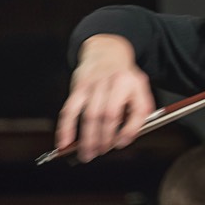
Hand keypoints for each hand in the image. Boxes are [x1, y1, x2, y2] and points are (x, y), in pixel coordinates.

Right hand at [55, 35, 155, 161]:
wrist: (106, 50)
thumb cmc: (124, 77)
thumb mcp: (140, 88)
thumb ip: (139, 111)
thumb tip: (126, 138)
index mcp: (133, 83)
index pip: (136, 109)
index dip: (130, 129)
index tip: (122, 143)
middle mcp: (114, 82)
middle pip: (109, 115)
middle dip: (105, 138)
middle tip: (101, 152)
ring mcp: (94, 83)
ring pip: (89, 115)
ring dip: (87, 138)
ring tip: (86, 155)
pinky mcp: (78, 86)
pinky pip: (69, 109)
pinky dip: (65, 128)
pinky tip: (63, 143)